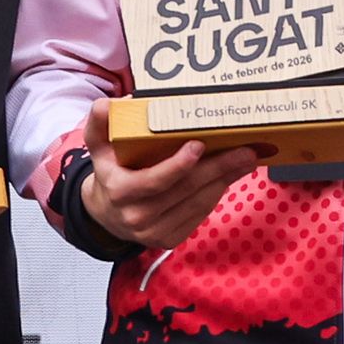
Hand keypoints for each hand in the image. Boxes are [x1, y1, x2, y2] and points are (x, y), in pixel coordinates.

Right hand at [80, 135, 247, 254]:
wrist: (107, 216)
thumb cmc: (110, 174)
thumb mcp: (98, 148)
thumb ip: (99, 123)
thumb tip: (109, 104)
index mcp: (120, 192)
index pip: (154, 180)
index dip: (178, 165)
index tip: (199, 145)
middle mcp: (138, 216)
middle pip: (186, 190)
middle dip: (219, 168)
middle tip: (245, 150)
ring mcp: (155, 232)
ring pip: (199, 203)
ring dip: (225, 180)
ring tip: (245, 159)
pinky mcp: (170, 239)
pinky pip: (200, 214)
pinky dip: (217, 193)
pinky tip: (229, 176)